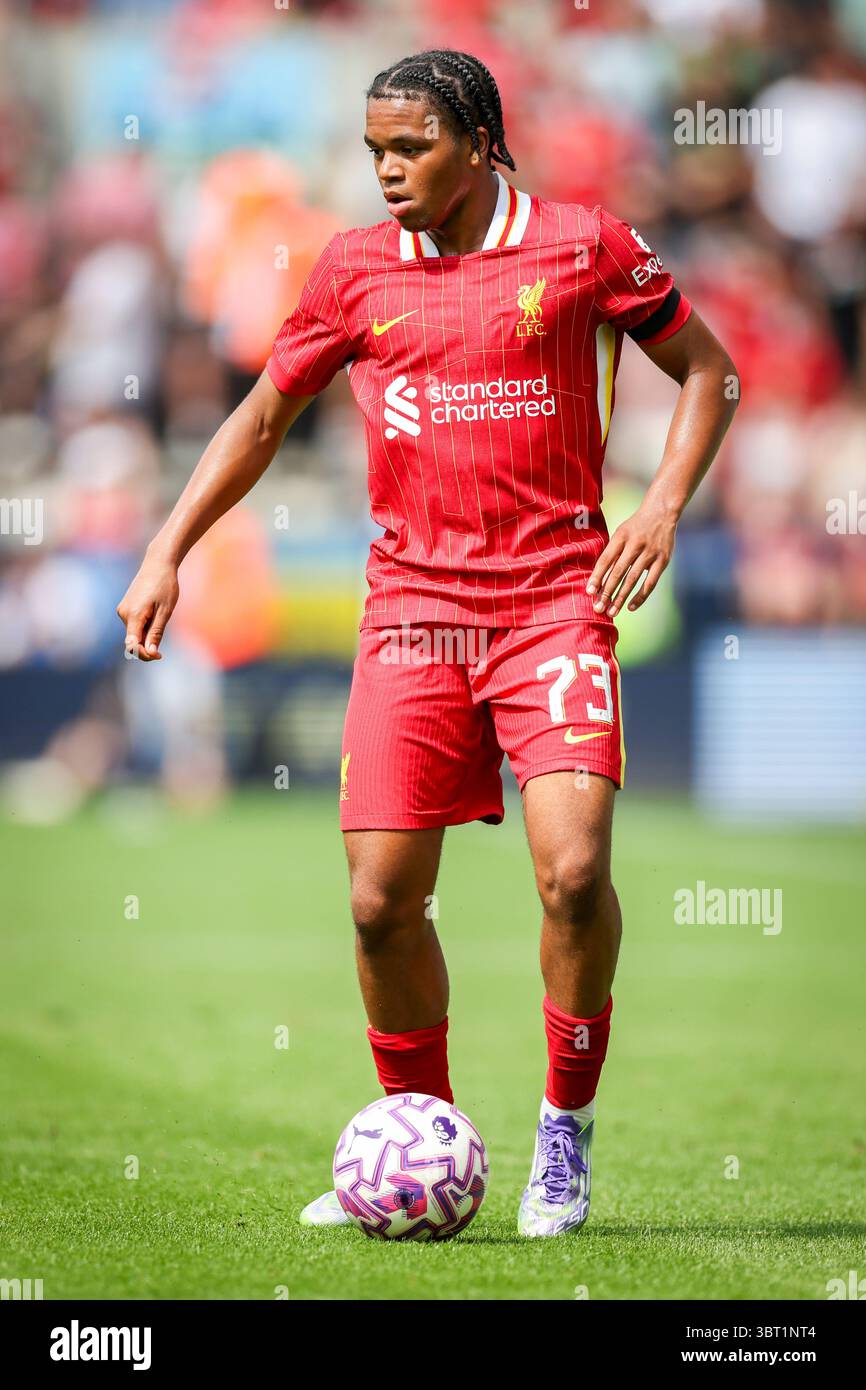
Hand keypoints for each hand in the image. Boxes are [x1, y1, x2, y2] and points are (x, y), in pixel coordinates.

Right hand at [116, 549, 179, 660]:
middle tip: (163, 641)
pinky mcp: (124, 607)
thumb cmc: (165, 586)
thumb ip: (156, 633)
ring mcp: (122, 610)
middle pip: (132, 640)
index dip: (144, 654)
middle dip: (146, 646)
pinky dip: (143, 627)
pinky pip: (133, 624)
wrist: (158, 564)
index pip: (132, 644)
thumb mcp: (165, 612)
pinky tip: (154, 614)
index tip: (159, 655)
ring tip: (160, 618)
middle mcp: (123, 613)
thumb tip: (150, 652)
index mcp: (133, 615)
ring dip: (146, 634)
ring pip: (134, 633)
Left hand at [586, 501, 677, 616]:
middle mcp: (635, 544)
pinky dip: (640, 596)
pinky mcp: (663, 560)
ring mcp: (650, 553)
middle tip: (598, 608)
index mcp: (621, 537)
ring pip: (632, 579)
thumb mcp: (620, 534)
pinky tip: (630, 607)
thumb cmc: (635, 527)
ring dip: (621, 597)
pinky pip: (650, 582)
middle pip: (618, 572)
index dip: (597, 576)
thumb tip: (597, 580)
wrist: (662, 512)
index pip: (606, 560)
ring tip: (611, 612)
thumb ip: (611, 553)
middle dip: (607, 591)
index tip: (589, 592)